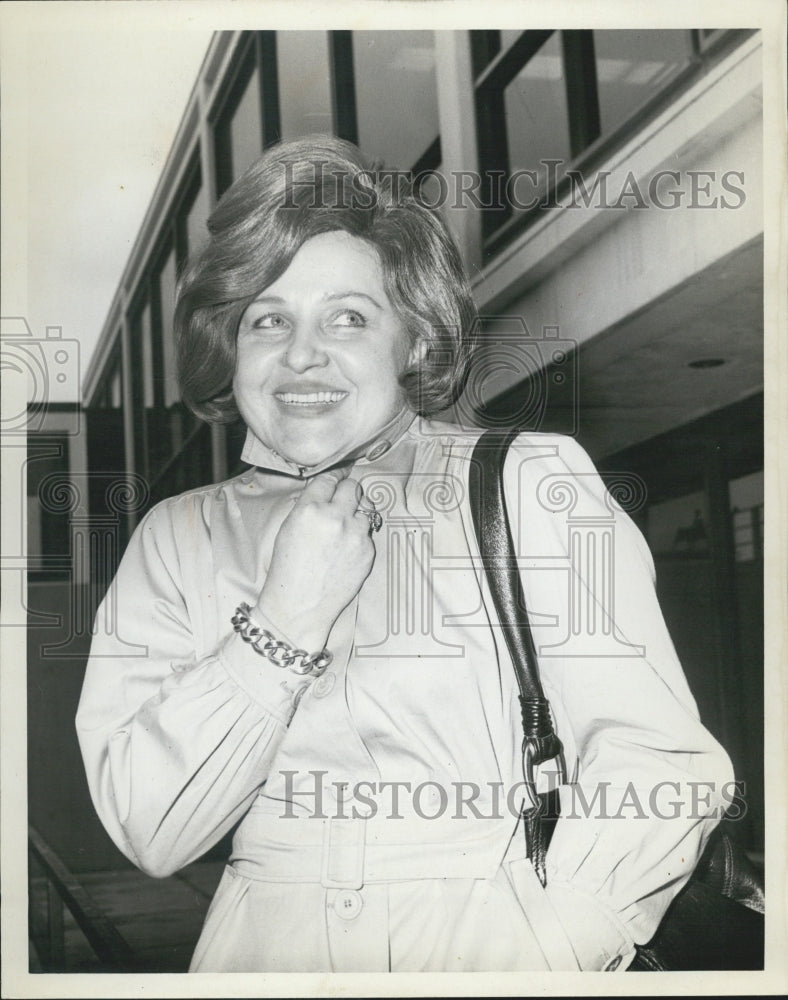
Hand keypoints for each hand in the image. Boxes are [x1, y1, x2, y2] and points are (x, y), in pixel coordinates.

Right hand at [254, 467, 376, 650]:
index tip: (337, 478)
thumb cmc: (287, 569)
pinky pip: (368, 532)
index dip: (334, 478)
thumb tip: (326, 492)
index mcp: (310, 509)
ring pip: (366, 507)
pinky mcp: (368, 551)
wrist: (299, 605)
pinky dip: (360, 535)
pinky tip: (346, 547)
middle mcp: (335, 518)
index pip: (329, 478)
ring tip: (346, 523)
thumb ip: (308, 506)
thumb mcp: (288, 528)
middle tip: (343, 498)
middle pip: (352, 488)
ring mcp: (355, 535)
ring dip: (357, 511)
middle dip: (347, 491)